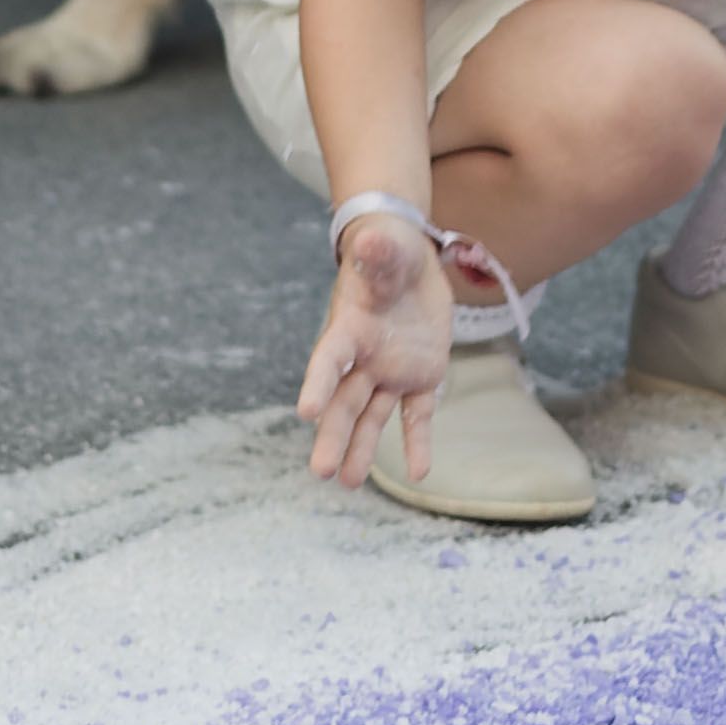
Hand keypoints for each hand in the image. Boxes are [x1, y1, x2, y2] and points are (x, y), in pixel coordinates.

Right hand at [295, 217, 451, 486]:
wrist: (408, 261)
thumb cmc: (388, 251)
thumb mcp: (385, 248)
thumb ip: (377, 251)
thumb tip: (371, 240)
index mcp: (348, 327)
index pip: (329, 359)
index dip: (317, 383)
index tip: (305, 411)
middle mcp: (363, 358)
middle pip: (344, 402)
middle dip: (333, 435)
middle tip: (320, 472)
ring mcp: (390, 372)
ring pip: (372, 417)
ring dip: (361, 450)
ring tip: (346, 483)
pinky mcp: (419, 378)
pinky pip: (417, 415)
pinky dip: (418, 442)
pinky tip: (420, 473)